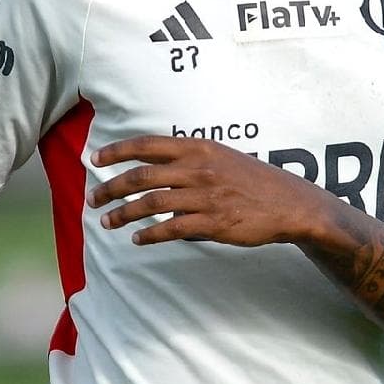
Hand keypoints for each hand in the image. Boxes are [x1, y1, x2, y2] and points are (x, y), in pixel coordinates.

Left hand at [88, 135, 327, 246]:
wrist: (290, 204)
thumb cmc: (253, 180)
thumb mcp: (221, 156)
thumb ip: (188, 159)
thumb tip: (154, 167)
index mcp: (198, 148)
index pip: (147, 144)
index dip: (117, 151)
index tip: (94, 159)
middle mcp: (198, 168)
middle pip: (141, 176)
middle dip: (111, 188)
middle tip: (93, 199)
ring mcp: (205, 196)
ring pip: (151, 203)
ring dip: (123, 214)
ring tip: (107, 222)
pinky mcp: (213, 222)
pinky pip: (171, 229)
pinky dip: (150, 235)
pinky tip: (138, 239)